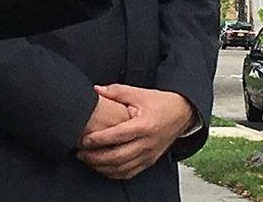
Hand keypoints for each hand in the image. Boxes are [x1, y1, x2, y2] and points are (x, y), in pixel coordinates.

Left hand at [76, 85, 196, 179]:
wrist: (182, 114)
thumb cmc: (160, 103)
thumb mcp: (139, 93)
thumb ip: (116, 92)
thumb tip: (96, 90)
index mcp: (144, 126)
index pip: (117, 136)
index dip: (98, 140)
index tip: (83, 140)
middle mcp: (147, 143)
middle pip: (118, 156)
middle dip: (96, 157)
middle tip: (80, 153)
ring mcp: (149, 154)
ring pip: (122, 168)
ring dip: (102, 167)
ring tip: (87, 160)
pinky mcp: (149, 161)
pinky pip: (130, 172)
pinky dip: (114, 173)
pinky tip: (102, 168)